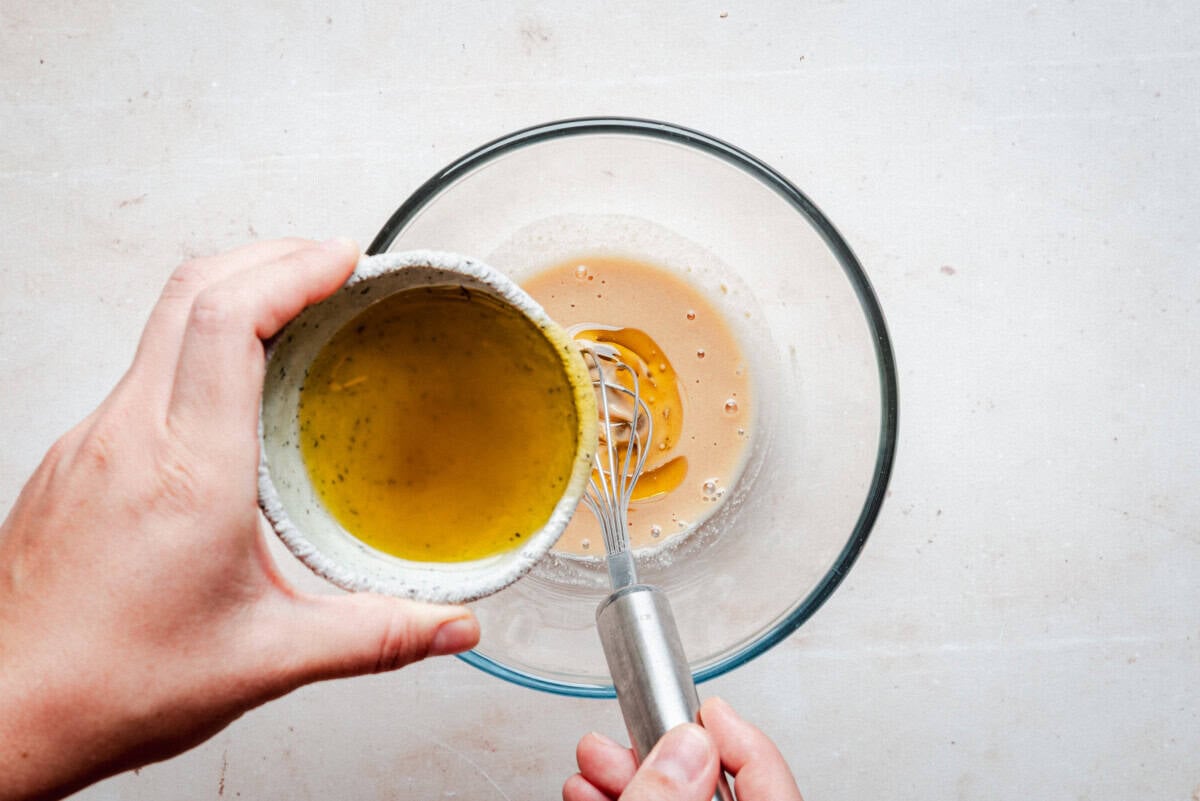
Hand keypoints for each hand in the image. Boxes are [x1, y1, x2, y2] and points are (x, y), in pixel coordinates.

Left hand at [0, 239, 480, 800]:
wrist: (4, 716)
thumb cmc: (110, 684)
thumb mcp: (266, 659)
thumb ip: (375, 636)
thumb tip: (454, 626)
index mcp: (188, 470)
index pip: (229, 320)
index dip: (292, 270)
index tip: (345, 258)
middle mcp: (130, 435)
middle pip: (191, 291)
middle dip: (269, 256)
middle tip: (332, 263)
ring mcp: (92, 440)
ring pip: (161, 322)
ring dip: (233, 292)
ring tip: (298, 307)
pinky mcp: (78, 457)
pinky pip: (145, 366)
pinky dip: (201, 341)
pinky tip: (236, 384)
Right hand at [563, 697, 802, 800]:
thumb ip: (666, 798)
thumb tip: (686, 745)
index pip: (770, 780)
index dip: (739, 735)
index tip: (708, 708)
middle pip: (716, 787)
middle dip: (665, 749)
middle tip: (636, 727)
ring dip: (633, 772)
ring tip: (595, 759)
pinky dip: (627, 800)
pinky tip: (591, 790)